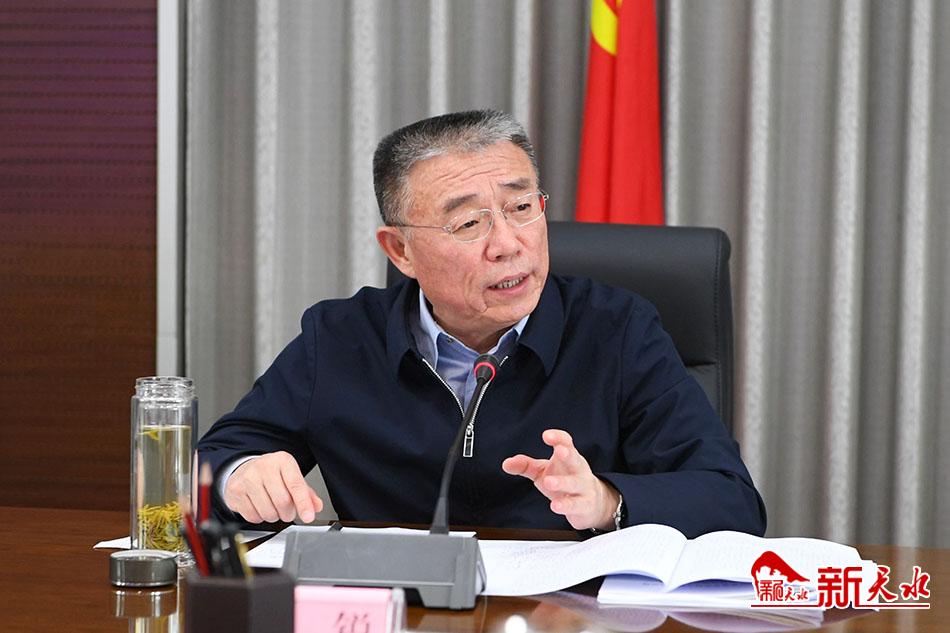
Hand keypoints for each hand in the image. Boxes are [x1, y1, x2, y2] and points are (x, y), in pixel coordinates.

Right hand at [223, 451, 322, 522]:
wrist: (244, 469)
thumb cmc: (271, 474)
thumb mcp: (290, 477)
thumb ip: (306, 492)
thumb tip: (316, 506)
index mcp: (282, 461)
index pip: (296, 485)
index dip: (303, 503)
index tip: (308, 517)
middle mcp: (264, 466)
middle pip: (283, 502)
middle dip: (288, 513)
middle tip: (287, 512)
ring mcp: (248, 478)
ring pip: (268, 512)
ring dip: (274, 516)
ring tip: (272, 507)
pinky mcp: (235, 490)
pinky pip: (253, 516)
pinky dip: (259, 518)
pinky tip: (259, 507)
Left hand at [502, 429, 620, 530]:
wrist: (592, 504)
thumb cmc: (564, 480)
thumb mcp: (543, 471)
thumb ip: (526, 466)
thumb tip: (506, 464)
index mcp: (569, 456)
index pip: (566, 442)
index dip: (558, 438)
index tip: (546, 436)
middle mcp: (578, 469)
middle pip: (575, 459)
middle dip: (568, 454)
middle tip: (558, 451)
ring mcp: (584, 487)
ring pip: (575, 483)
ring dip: (562, 482)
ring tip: (548, 482)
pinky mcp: (585, 505)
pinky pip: (576, 505)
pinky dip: (566, 505)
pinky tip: (555, 506)